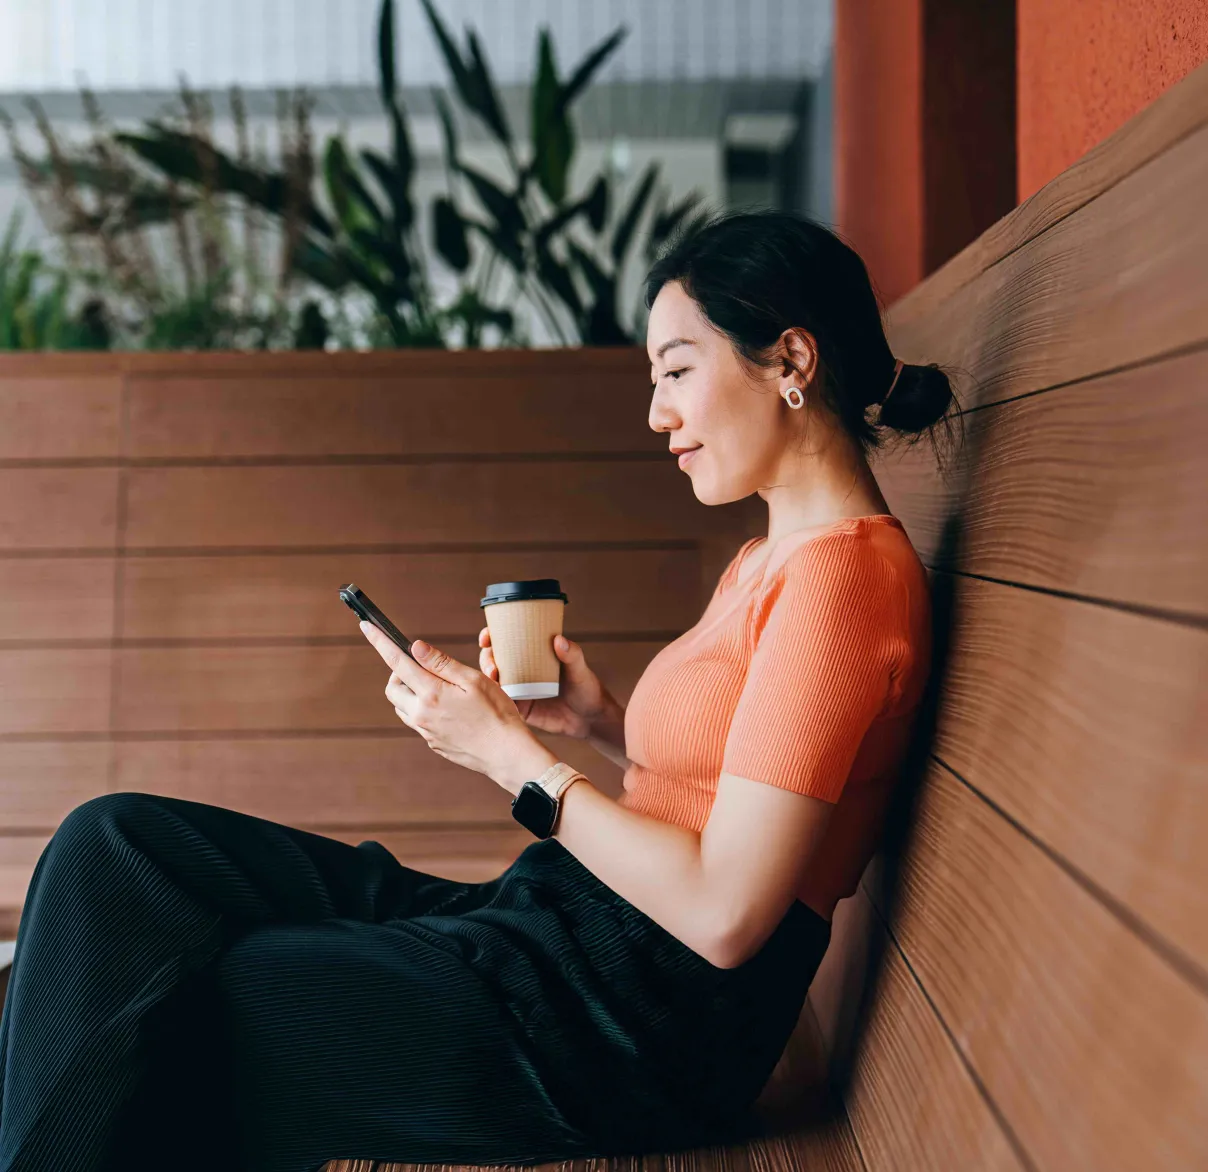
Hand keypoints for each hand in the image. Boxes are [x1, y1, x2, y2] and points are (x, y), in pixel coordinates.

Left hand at [359, 621, 540, 787]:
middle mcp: (422, 714)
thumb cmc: (496, 714)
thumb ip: (441, 663)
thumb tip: (415, 647)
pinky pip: (417, 722)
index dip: (380, 642)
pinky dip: (422, 709)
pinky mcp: (433, 743)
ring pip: (402, 707)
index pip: (397, 662)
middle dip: (398, 673)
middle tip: (420, 667)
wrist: (506, 754)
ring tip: (437, 688)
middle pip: (392, 688)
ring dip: (409, 693)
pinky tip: (447, 709)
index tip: (366, 627)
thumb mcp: (473, 680)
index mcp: (431, 694)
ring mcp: (426, 732)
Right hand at [478, 626, 616, 739]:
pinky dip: (493, 698)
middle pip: (494, 659)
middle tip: (493, 665)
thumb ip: (573, 655)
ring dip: (486, 677)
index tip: (487, 636)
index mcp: (533, 653)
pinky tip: (492, 698)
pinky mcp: (520, 707)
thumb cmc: (587, 689)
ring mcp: (519, 688)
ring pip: (494, 680)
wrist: (590, 720)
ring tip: (494, 679)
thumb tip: (558, 639)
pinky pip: (501, 701)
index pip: (507, 640)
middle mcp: (522, 668)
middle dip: (486, 658)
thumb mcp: (580, 670)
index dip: (491, 636)